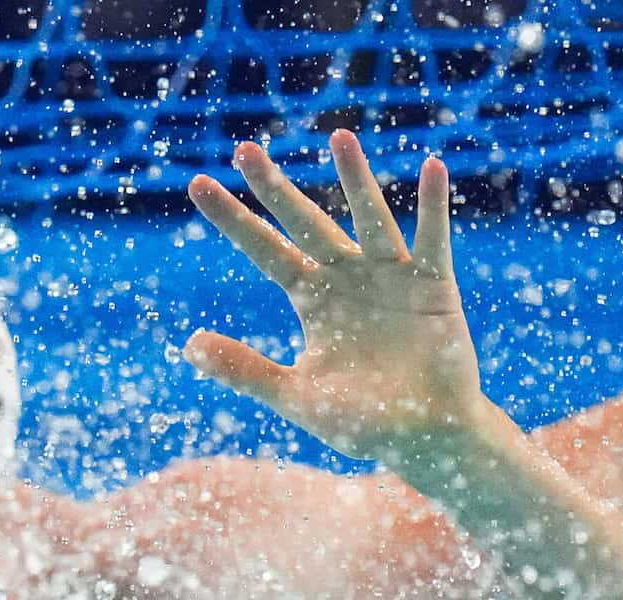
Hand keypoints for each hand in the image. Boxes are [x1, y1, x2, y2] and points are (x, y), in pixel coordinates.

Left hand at [184, 134, 488, 463]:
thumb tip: (188, 345)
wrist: (425, 439)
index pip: (265, 251)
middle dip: (276, 189)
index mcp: (312, 299)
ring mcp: (391, 277)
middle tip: (244, 150)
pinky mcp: (434, 287)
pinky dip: (434, 207)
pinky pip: (433, 241)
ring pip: (370, 219)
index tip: (198, 185)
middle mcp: (347, 277)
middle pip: (306, 223)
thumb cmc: (363, 422)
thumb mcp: (296, 396)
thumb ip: (246, 370)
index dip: (235, 220)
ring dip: (356, 179)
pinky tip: (433, 167)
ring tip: (340, 137)